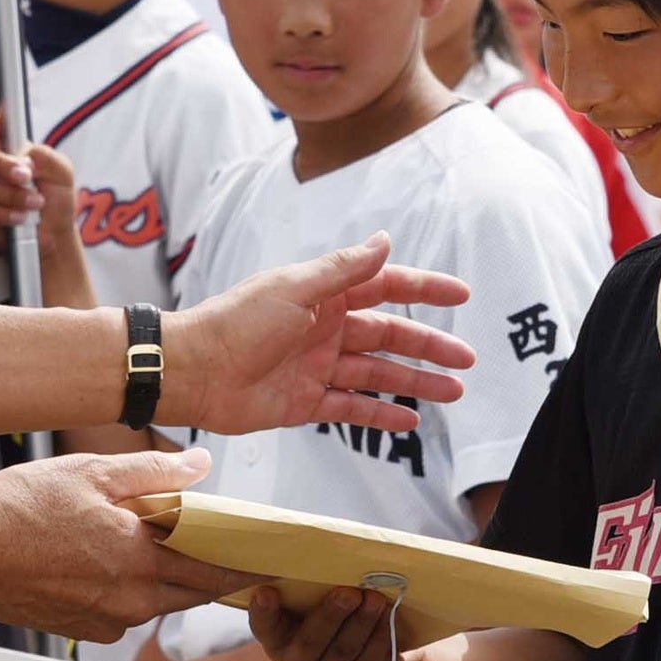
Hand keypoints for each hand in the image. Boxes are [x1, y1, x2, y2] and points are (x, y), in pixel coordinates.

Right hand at [0, 108, 61, 253]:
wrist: (53, 236)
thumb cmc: (55, 200)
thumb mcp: (61, 173)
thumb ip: (46, 157)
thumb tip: (24, 156)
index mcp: (10, 147)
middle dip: (0, 165)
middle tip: (24, 176)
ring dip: (10, 195)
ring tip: (34, 204)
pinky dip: (2, 213)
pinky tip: (20, 217)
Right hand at [0, 446, 226, 641]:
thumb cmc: (17, 510)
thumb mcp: (90, 473)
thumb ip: (154, 472)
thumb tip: (200, 466)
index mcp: (138, 560)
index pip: (214, 570)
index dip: (244, 563)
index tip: (268, 557)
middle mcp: (129, 601)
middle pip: (192, 591)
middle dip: (212, 571)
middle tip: (228, 548)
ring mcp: (105, 622)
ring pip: (157, 601)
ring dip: (168, 577)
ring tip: (159, 542)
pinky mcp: (83, 632)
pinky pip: (124, 611)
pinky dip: (131, 590)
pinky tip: (110, 560)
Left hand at [165, 235, 475, 435]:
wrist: (193, 372)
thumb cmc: (236, 322)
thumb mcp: (295, 288)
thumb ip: (343, 270)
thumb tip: (384, 240)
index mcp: (325, 295)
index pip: (386, 287)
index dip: (424, 290)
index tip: (460, 295)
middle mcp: (326, 329)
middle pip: (390, 335)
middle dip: (429, 346)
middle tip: (466, 360)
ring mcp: (318, 367)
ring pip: (378, 374)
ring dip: (415, 381)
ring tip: (453, 392)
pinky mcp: (306, 402)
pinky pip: (353, 407)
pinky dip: (381, 414)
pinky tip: (410, 420)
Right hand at [249, 583, 406, 660]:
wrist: (377, 659)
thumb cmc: (339, 619)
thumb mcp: (318, 606)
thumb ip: (310, 590)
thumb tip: (319, 555)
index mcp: (277, 640)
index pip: (264, 627)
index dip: (262, 612)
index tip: (266, 592)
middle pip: (310, 642)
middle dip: (331, 614)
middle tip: (349, 592)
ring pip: (343, 650)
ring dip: (362, 622)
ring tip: (375, 599)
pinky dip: (379, 635)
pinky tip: (387, 616)